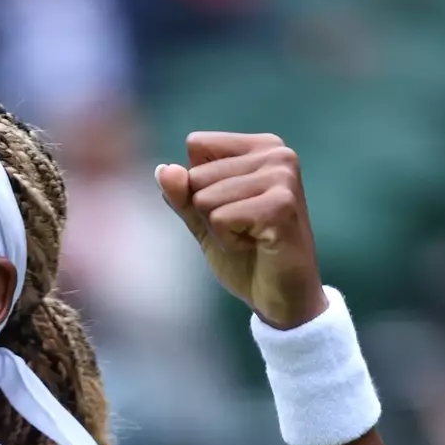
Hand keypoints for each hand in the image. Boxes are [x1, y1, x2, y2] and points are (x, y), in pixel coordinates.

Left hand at [156, 132, 326, 330]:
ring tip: (250, 238)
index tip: (231, 210)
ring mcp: (282, 178)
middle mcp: (276, 154)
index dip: (199, 188)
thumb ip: (183, 195)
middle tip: (243, 231)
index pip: (197, 146)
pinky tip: (256, 246)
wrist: (282, 298)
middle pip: (197, 175)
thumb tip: (163, 170)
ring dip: (219, 231)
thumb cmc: (247, 256)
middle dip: (209, 214)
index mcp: (261, 146)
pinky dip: (229, 242)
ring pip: (206, 199)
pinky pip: (220, 219)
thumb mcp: (205, 222)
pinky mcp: (280, 206)